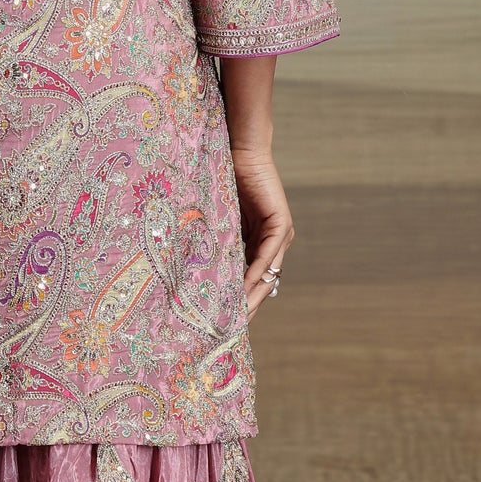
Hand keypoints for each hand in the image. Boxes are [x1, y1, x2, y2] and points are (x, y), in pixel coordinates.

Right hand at [231, 143, 292, 319]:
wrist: (241, 151)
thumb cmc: (226, 179)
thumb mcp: (221, 220)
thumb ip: (219, 242)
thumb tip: (199, 268)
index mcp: (260, 241)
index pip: (252, 278)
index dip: (240, 299)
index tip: (225, 321)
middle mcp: (274, 242)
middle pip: (263, 283)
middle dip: (247, 306)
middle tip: (230, 330)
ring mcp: (281, 234)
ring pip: (267, 274)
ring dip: (251, 296)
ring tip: (235, 318)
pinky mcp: (280, 225)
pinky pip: (266, 256)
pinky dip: (255, 274)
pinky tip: (242, 289)